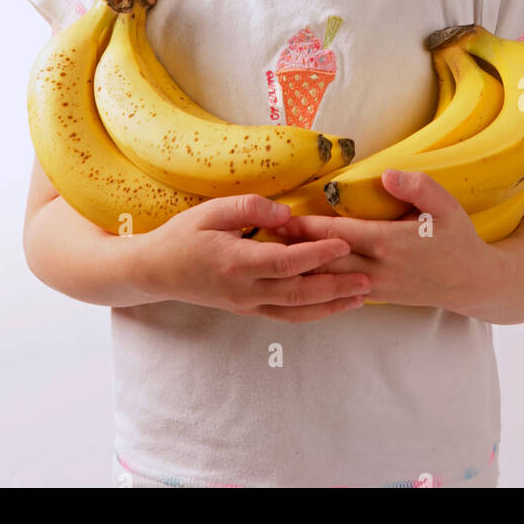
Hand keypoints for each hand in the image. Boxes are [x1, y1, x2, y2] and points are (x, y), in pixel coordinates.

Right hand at [140, 194, 372, 320]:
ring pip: (295, 312)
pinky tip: (331, 304)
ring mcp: (246, 305)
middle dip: (335, 287)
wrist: (155, 271)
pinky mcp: (247, 310)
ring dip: (330, 306)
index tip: (343, 243)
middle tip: (367, 279)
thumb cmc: (183, 236)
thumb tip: (284, 212)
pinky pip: (285, 315)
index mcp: (234, 262)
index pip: (284, 262)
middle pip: (297, 293)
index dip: (316, 254)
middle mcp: (244, 290)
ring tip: (360, 298)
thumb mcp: (210, 211)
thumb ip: (248, 208)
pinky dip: (312, 312)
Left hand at [270, 170, 500, 311]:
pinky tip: (299, 275)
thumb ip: (418, 188)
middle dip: (294, 249)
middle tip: (261, 237)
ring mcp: (376, 287)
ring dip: (301, 267)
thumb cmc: (459, 241)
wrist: (474, 284)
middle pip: (326, 259)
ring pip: (330, 279)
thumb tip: (388, 175)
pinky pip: (341, 290)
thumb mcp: (447, 207)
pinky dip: (319, 282)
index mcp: (390, 244)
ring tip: (271, 255)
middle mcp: (378, 269)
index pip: (340, 234)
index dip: (310, 227)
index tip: (282, 218)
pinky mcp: (378, 296)